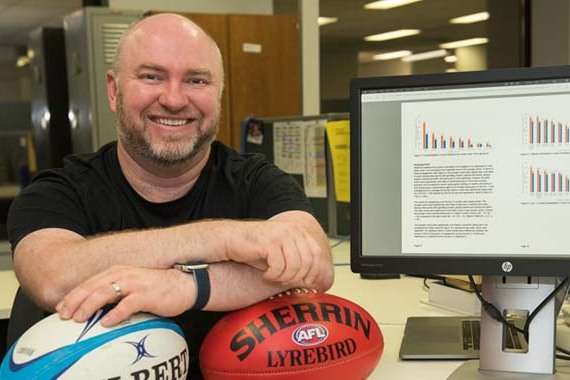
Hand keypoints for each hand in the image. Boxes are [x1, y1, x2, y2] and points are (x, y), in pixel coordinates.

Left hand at [56, 265, 194, 326]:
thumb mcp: (132, 284)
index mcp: (118, 271)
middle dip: (75, 301)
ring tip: (79, 319)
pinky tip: (105, 323)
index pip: (90, 282)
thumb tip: (94, 305)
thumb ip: (114, 290)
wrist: (183, 284)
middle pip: (93, 287)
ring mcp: (135, 284)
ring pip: (105, 293)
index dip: (73, 295)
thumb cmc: (157, 286)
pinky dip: (114, 314)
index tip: (60, 308)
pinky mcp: (146, 295)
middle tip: (64, 315)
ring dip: (89, 306)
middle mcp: (124, 274)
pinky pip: (126, 305)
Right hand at [228, 218, 328, 288]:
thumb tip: (315, 280)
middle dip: (297, 277)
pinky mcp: (269, 243)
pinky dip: (273, 276)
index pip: (316, 253)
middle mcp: (292, 230)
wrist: (230, 240)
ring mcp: (281, 235)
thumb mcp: (281, 253)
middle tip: (284, 282)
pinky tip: (266, 275)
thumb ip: (298, 261)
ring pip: (294, 266)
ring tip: (273, 277)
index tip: (306, 283)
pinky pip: (279, 267)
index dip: (314, 271)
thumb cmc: (255, 250)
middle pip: (307, 262)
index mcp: (298, 231)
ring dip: (284, 277)